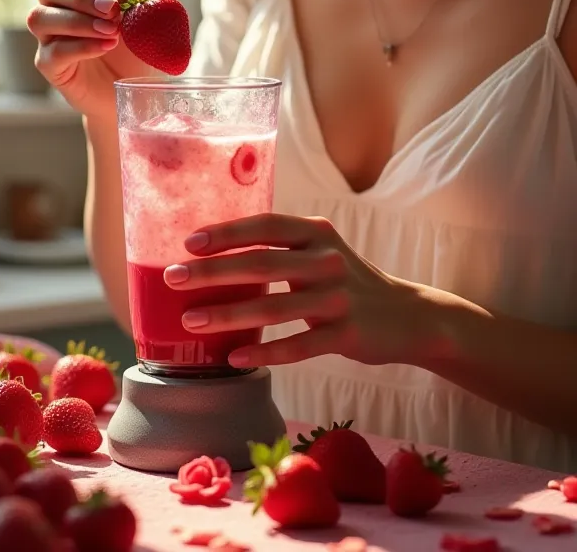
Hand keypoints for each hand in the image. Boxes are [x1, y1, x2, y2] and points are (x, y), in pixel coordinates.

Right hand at [28, 0, 153, 118]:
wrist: (131, 92)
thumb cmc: (134, 52)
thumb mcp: (147, 26)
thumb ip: (146, 8)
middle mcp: (55, 8)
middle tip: (113, 10)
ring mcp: (48, 37)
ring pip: (40, 17)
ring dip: (77, 20)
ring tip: (111, 31)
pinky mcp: (49, 66)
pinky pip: (53, 52)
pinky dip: (81, 47)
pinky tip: (106, 47)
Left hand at [164, 214, 436, 369]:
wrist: (409, 316)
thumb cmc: (347, 282)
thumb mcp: (320, 252)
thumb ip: (280, 248)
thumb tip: (214, 252)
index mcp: (316, 233)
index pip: (265, 225)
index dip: (226, 232)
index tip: (188, 242)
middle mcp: (327, 260)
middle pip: (262, 262)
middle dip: (213, 271)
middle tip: (173, 278)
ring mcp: (339, 298)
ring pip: (275, 307)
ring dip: (229, 315)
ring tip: (190, 322)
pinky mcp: (348, 334)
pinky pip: (299, 345)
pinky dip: (265, 352)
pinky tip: (234, 358)